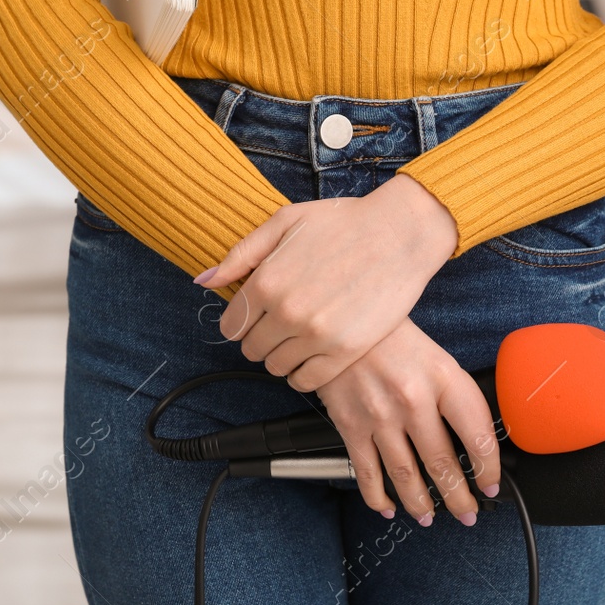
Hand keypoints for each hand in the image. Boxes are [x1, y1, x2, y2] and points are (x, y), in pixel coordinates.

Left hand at [203, 173, 457, 390]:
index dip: (240, 322)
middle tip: (279, 325)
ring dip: (282, 356)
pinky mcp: (345, 351)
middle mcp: (286, 312)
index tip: (254, 317)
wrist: (399, 233)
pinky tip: (312, 356)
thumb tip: (205, 281)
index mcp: (266, 281)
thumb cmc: (342, 222)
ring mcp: (316, 335)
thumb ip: (240, 255)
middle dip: (259, 339)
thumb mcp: (283, 223)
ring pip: (277, 367)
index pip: (231, 326)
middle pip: (251, 349)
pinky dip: (303, 374)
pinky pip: (307, 382)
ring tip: (299, 338)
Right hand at [315, 318, 500, 524]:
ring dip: (421, 505)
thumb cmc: (391, 337)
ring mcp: (379, 415)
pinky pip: (366, 472)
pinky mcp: (350, 424)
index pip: (478, 438)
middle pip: (443, 465)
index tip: (491, 484)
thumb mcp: (437, 358)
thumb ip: (456, 397)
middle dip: (459, 498)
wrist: (340, 319)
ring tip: (429, 517)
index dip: (489, 469)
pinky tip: (386, 506)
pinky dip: (376, 496)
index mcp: (444, 379)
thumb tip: (474, 441)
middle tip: (467, 512)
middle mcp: (413, 400)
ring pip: (406, 477)